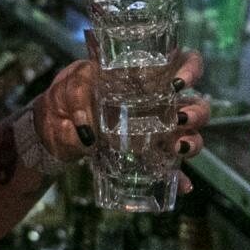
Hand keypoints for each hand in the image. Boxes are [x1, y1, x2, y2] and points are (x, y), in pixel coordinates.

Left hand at [31, 53, 210, 188]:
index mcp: (148, 76)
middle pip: (196, 104)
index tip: (178, 83)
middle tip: (180, 119)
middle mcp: (159, 103)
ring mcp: (156, 130)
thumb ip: (79, 95)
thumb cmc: (67, 96)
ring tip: (177, 148)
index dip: (191, 69)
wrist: (52, 126)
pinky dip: (180, 177)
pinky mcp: (147, 155)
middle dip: (197, 113)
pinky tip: (183, 185)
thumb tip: (88, 131)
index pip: (184, 63)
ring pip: (191, 134)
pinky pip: (172, 168)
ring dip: (192, 142)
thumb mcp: (71, 85)